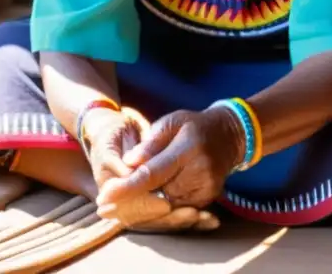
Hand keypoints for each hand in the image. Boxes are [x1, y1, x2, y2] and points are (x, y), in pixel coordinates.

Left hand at [85, 107, 220, 232]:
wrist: (229, 136)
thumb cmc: (193, 126)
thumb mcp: (171, 122)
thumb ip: (150, 143)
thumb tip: (128, 163)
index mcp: (187, 149)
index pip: (152, 174)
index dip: (127, 188)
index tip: (105, 196)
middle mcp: (199, 173)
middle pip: (156, 196)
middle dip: (128, 202)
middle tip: (102, 207)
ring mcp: (205, 190)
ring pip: (164, 207)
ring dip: (141, 207)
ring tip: (116, 208)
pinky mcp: (206, 200)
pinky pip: (175, 210)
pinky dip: (156, 208)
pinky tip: (140, 205)